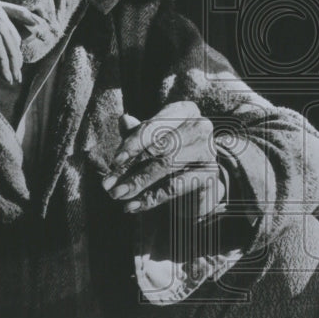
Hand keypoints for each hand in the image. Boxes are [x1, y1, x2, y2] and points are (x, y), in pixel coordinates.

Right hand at [0, 0, 39, 107]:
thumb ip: (2, 32)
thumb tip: (34, 20)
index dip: (18, 13)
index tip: (37, 23)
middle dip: (16, 38)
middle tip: (23, 62)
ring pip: (0, 28)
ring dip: (12, 54)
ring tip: (15, 73)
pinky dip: (5, 57)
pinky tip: (6, 75)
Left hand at [101, 101, 226, 218]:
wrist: (198, 180)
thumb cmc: (170, 153)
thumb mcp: (151, 140)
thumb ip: (137, 133)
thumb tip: (123, 120)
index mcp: (185, 111)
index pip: (156, 125)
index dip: (134, 142)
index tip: (115, 161)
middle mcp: (200, 126)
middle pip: (160, 146)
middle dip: (131, 167)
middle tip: (108, 184)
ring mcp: (208, 150)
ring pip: (167, 166)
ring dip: (138, 183)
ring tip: (117, 194)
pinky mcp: (210, 174)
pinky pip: (176, 187)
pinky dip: (152, 198)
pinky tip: (134, 206)